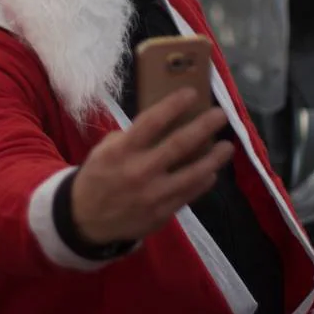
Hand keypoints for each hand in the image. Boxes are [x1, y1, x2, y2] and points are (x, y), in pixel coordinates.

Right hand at [71, 89, 232, 244]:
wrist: (86, 220)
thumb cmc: (98, 177)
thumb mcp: (103, 151)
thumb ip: (130, 138)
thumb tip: (161, 125)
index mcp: (122, 151)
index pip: (152, 122)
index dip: (174, 105)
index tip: (192, 93)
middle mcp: (140, 171)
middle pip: (179, 145)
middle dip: (203, 127)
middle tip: (221, 114)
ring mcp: (153, 195)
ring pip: (192, 173)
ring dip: (213, 158)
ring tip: (227, 146)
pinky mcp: (162, 213)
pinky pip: (189, 194)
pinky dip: (203, 182)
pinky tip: (211, 172)